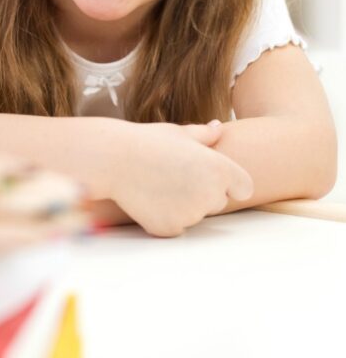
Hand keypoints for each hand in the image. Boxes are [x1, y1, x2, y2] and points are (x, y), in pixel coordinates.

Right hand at [110, 120, 253, 237]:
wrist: (114, 159)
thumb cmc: (147, 141)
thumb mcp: (178, 132)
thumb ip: (204, 135)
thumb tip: (219, 128)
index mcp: (219, 169)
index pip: (243, 187)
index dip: (231, 183)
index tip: (213, 177)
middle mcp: (210, 194)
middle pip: (218, 201)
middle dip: (203, 192)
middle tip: (175, 174)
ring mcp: (191, 215)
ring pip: (196, 214)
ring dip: (184, 204)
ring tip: (159, 183)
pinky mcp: (171, 228)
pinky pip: (176, 225)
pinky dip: (166, 216)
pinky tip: (150, 197)